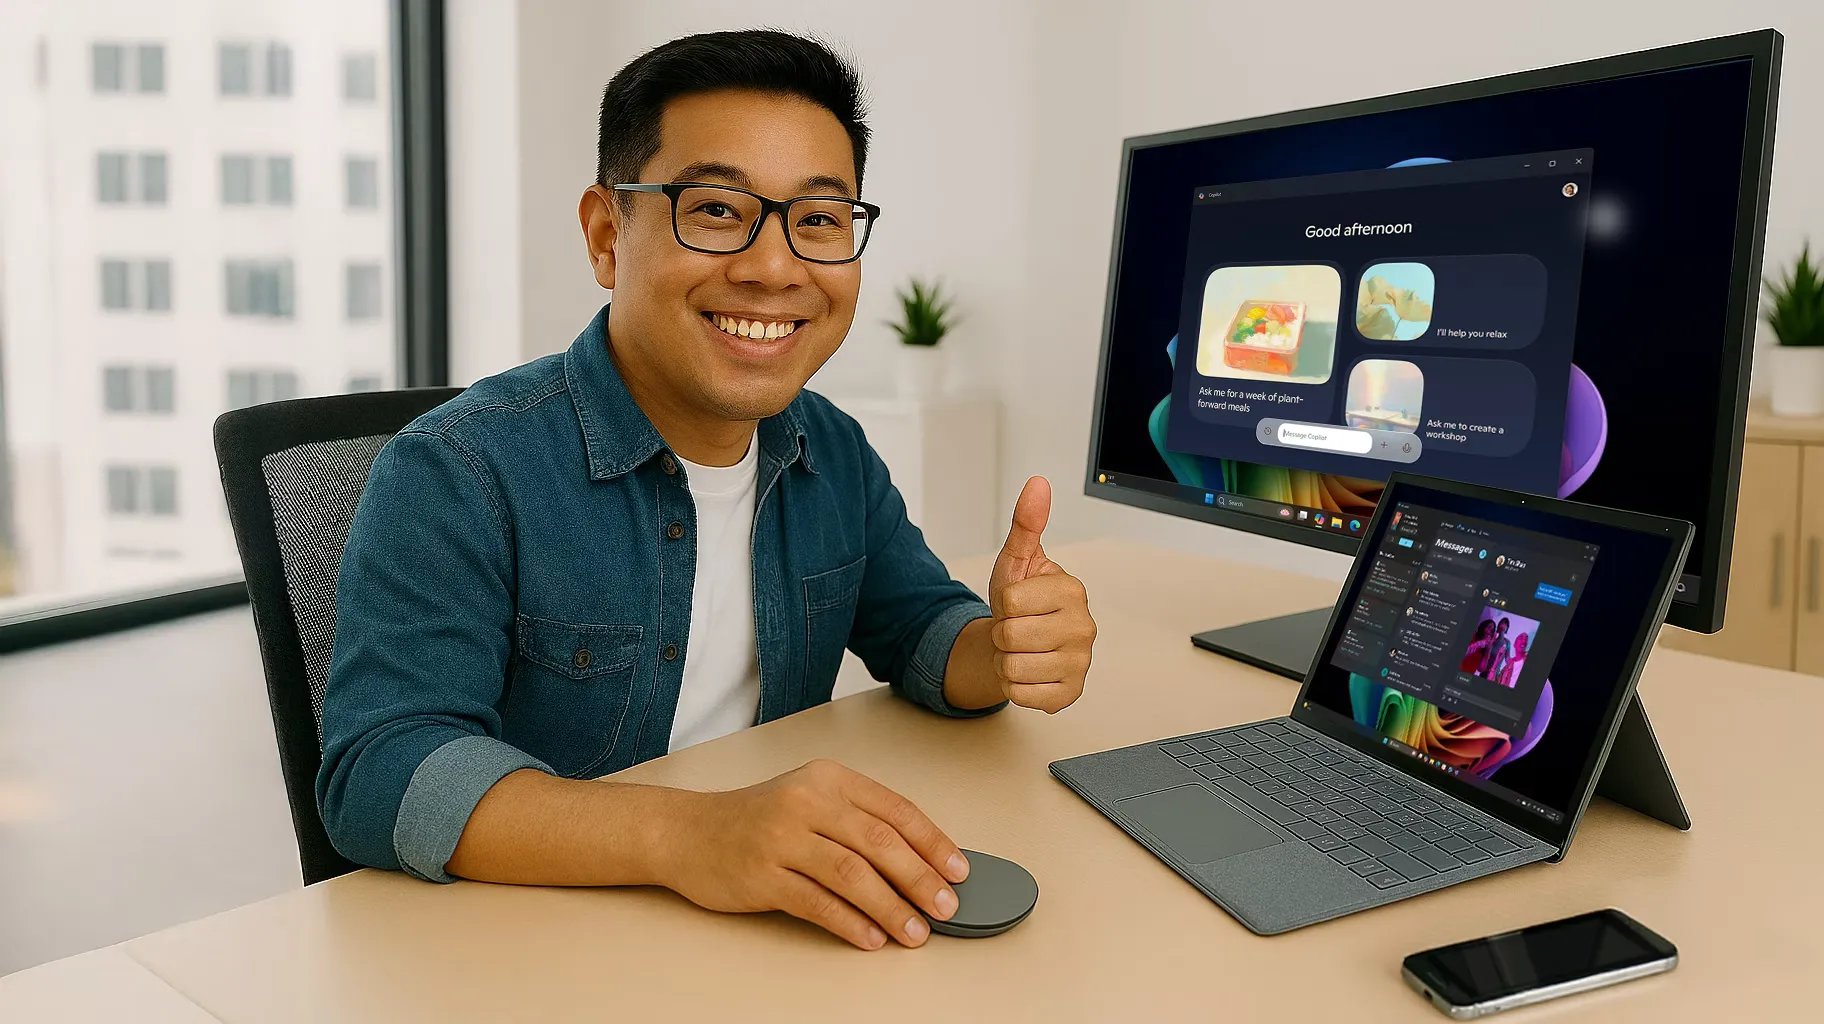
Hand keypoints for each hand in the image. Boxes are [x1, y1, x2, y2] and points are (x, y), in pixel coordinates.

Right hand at [660, 759, 969, 949]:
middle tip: (946, 906)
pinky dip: (849, 923)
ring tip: (914, 932)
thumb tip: (920, 864)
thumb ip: (858, 823)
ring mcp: (782, 837)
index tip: (958, 870)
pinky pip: (816, 903)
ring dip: (891, 908)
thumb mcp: (810, 801)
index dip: (933, 842)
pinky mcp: (762, 874)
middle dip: (920, 879)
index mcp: (829, 778)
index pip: (895, 809)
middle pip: (879, 843)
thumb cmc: (758, 819)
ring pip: (852, 875)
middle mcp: (807, 801)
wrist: (688, 832)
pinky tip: (871, 938)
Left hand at [986, 476, 1095, 712]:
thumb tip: (1038, 484)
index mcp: (1071, 591)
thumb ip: (1025, 524)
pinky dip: (1014, 687)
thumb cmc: (1018, 604)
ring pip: (1013, 668)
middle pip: (1010, 636)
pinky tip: (1027, 672)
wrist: (1017, 644)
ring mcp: (1080, 663)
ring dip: (1005, 661)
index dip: (1001, 605)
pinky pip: (1022, 695)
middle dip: (1001, 635)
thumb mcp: (1015, 562)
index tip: (1015, 605)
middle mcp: (1084, 627)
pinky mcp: (1069, 693)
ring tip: (1019, 650)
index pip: (1010, 602)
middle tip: (1015, 630)